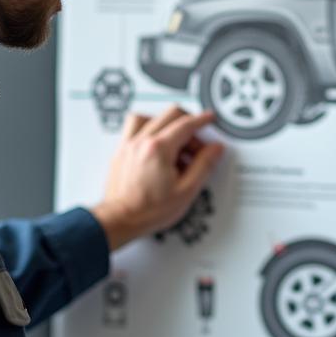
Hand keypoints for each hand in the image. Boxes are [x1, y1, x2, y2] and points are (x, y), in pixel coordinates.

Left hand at [92, 107, 223, 249]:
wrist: (120, 220)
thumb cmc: (148, 211)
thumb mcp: (186, 191)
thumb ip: (204, 166)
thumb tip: (215, 149)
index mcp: (159, 149)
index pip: (186, 124)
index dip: (202, 120)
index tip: (210, 119)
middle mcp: (141, 142)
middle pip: (170, 116)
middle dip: (188, 124)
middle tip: (196, 144)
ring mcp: (129, 145)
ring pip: (149, 117)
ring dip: (166, 124)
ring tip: (174, 142)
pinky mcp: (121, 151)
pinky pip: (134, 127)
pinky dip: (147, 128)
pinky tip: (154, 143)